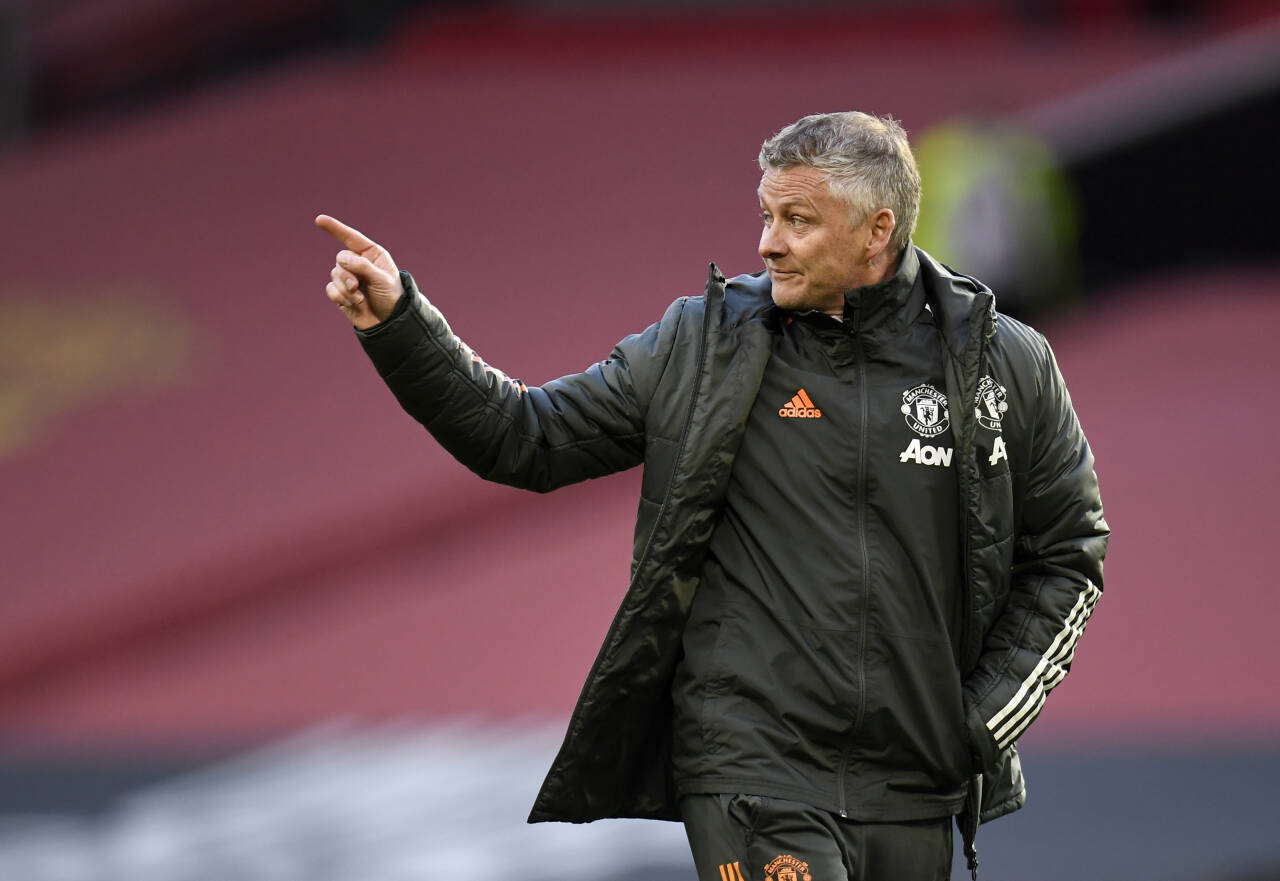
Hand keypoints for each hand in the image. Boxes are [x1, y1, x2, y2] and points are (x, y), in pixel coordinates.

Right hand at [315, 214, 402, 329]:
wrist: (389, 322)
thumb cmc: (392, 297)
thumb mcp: (382, 280)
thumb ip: (363, 267)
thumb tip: (342, 259)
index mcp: (371, 254)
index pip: (351, 237)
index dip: (335, 228)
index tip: (319, 220)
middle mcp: (358, 262)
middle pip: (340, 259)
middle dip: (347, 274)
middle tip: (357, 286)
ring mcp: (348, 277)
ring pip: (334, 274)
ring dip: (346, 289)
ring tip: (360, 299)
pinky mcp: (341, 292)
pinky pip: (331, 289)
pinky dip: (340, 297)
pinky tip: (353, 304)